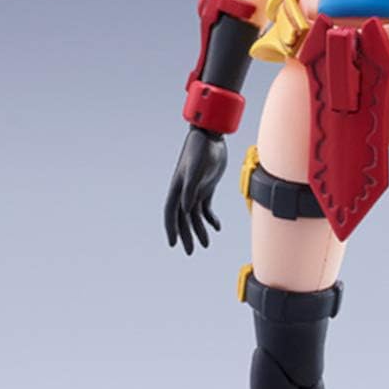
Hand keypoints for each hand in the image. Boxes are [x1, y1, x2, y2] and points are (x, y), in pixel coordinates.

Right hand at [164, 127, 227, 254]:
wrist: (211, 136)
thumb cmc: (201, 149)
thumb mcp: (196, 168)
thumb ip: (191, 188)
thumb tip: (186, 209)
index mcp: (178, 187)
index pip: (172, 212)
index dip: (171, 228)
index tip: (173, 244)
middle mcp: (185, 191)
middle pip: (183, 218)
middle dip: (186, 235)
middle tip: (190, 252)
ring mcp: (196, 189)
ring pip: (195, 215)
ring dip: (200, 229)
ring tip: (206, 245)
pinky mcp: (207, 187)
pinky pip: (206, 207)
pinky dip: (211, 218)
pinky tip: (217, 227)